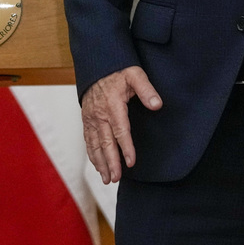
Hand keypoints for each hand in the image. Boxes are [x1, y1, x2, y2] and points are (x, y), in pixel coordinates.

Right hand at [81, 66, 161, 184]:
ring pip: (95, 144)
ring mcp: (91, 118)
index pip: (120, 130)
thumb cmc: (118, 71)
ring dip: (100, 162)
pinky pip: (88, 140)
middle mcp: (99, 114)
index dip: (126, 147)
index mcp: (113, 104)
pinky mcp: (86, 120)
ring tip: (107, 179)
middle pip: (105, 142)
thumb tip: (157, 104)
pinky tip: (98, 166)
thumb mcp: (135, 74)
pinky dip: (92, 155)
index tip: (131, 162)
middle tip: (115, 178)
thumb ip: (147, 89)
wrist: (96, 65)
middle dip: (110, 162)